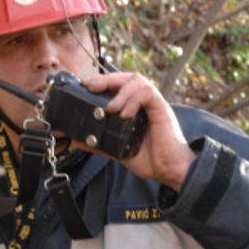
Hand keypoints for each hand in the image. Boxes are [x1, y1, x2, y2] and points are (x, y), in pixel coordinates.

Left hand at [79, 72, 194, 190]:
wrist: (170, 171)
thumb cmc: (151, 159)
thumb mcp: (119, 151)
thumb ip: (100, 143)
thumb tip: (77, 140)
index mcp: (135, 108)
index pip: (118, 85)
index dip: (103, 82)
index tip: (86, 86)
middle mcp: (144, 103)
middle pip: (126, 78)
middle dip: (106, 79)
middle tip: (90, 86)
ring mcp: (153, 104)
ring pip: (137, 80)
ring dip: (119, 90)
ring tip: (110, 107)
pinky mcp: (162, 109)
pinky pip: (147, 93)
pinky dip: (133, 100)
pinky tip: (125, 114)